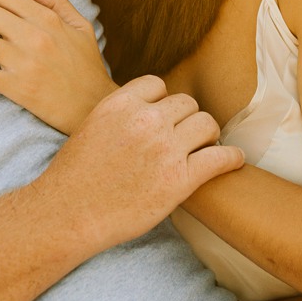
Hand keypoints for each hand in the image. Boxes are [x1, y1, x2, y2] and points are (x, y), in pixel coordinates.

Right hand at [42, 77, 243, 256]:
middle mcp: (145, 121)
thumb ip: (118, 115)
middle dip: (186, 120)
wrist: (68, 215)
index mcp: (120, 104)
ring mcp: (165, 149)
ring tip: (203, 149)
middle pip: (186, 103)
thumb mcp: (89, 128)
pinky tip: (233, 160)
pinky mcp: (179, 179)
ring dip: (207, 135)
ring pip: (206, 124)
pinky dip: (231, 158)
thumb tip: (139, 109)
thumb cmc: (73, 179)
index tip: (163, 119)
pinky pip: (220, 158)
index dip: (162, 103)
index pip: (158, 85)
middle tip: (184, 139)